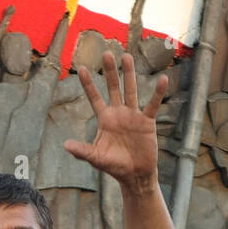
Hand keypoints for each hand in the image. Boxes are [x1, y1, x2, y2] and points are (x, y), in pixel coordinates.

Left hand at [64, 51, 166, 192]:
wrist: (135, 175)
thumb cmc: (114, 166)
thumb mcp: (97, 158)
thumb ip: (82, 151)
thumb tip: (66, 146)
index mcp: (104, 120)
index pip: (94, 98)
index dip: (88, 84)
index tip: (83, 68)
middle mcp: (118, 113)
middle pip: (113, 88)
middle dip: (109, 71)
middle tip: (106, 53)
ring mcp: (133, 115)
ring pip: (130, 90)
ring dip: (129, 74)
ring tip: (126, 56)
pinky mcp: (147, 122)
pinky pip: (152, 105)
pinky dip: (157, 93)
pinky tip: (162, 79)